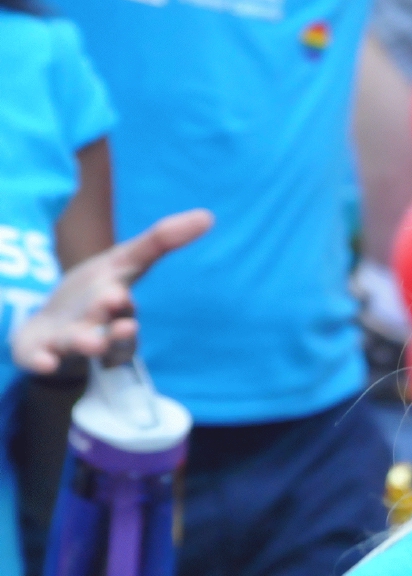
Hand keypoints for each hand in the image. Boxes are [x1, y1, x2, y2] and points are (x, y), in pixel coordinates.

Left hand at [13, 210, 212, 375]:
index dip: (125, 314)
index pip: (126, 318)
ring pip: (76, 348)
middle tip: (114, 316)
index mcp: (118, 315)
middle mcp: (95, 333)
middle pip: (104, 337)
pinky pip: (39, 360)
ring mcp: (64, 343)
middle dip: (110, 332)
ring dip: (83, 344)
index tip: (122, 299)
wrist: (49, 321)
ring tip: (87, 341)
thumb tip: (208, 216)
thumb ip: (160, 241)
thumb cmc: (93, 292)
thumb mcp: (122, 263)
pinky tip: (43, 362)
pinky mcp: (36, 352)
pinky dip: (41, 362)